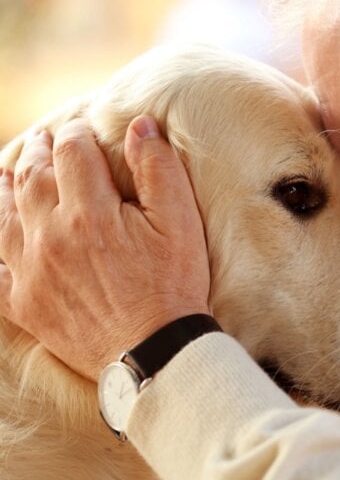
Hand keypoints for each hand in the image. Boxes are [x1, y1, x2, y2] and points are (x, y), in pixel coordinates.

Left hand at [0, 116, 210, 379]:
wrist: (154, 352)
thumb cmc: (174, 286)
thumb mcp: (181, 224)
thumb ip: (158, 170)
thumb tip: (140, 126)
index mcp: (90, 212)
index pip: (73, 152)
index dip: (77, 133)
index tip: (83, 129)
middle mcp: (51, 236)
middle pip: (33, 177)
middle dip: (39, 152)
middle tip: (43, 140)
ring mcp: (31, 271)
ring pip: (4, 215)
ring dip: (6, 188)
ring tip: (8, 173)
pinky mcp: (24, 302)